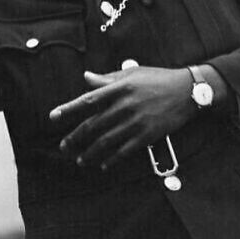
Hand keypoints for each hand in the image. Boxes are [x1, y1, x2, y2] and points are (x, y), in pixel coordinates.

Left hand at [50, 67, 194, 168]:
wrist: (187, 91)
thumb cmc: (158, 79)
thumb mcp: (132, 74)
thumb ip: (108, 78)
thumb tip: (86, 77)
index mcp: (119, 88)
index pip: (88, 100)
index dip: (68, 109)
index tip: (53, 117)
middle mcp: (125, 105)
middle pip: (93, 125)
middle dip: (75, 138)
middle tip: (64, 146)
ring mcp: (136, 122)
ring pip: (106, 141)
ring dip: (90, 153)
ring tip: (80, 160)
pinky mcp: (147, 135)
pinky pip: (124, 151)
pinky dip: (112, 159)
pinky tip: (103, 164)